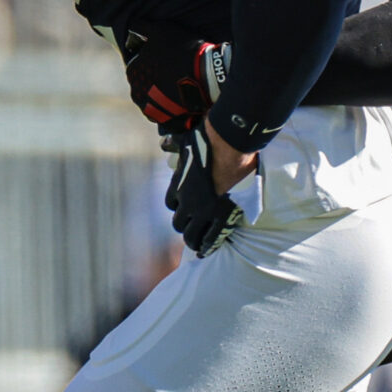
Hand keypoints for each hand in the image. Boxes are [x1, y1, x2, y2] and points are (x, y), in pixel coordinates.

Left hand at [122, 29, 229, 132]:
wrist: (207, 74)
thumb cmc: (182, 50)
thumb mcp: (160, 30)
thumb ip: (141, 27)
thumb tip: (131, 27)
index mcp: (132, 72)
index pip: (135, 65)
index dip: (149, 61)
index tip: (163, 58)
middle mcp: (137, 93)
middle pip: (143, 84)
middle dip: (154, 78)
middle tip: (172, 71)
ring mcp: (151, 109)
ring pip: (153, 99)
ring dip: (161, 94)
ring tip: (178, 85)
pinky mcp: (166, 120)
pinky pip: (163, 113)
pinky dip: (169, 107)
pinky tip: (180, 99)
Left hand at [164, 119, 253, 255]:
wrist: (227, 145)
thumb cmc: (207, 140)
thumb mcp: (184, 142)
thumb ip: (173, 145)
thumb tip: (163, 142)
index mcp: (178, 186)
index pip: (171, 203)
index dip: (178, 206)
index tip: (184, 207)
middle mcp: (187, 202)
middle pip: (179, 223)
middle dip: (185, 225)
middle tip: (192, 228)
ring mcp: (204, 211)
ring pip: (191, 235)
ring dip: (193, 240)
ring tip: (197, 245)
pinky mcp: (222, 215)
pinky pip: (212, 237)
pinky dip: (208, 246)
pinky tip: (206, 250)